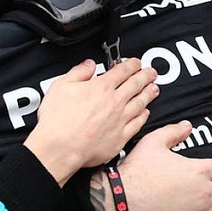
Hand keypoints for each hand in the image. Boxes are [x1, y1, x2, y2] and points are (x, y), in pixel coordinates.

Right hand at [25, 58, 157, 185]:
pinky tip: (145, 113)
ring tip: (154, 89)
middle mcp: (114, 102)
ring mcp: (119, 120)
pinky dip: (143, 116)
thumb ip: (78, 72)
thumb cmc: (57, 120)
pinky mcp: (120, 138)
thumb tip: (88, 65)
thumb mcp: (61, 86)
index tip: (136, 63)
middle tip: (151, 72)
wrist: (60, 148)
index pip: (122, 71)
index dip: (132, 64)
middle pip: (136, 85)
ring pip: (140, 103)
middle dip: (145, 76)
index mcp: (101, 87)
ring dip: (149, 94)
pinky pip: (137, 124)